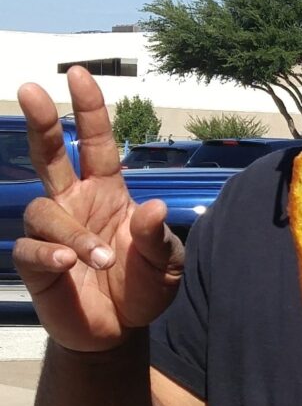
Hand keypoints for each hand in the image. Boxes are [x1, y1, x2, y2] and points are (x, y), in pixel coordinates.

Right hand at [14, 67, 184, 350]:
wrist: (122, 331)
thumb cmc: (144, 287)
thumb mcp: (166, 263)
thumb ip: (159, 237)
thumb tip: (152, 207)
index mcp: (108, 193)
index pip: (96, 143)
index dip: (89, 110)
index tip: (79, 74)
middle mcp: (76, 204)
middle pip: (50, 154)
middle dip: (41, 121)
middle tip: (31, 88)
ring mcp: (55, 232)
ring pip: (43, 210)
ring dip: (71, 231)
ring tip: (100, 259)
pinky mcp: (38, 264)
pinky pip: (30, 248)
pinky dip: (50, 252)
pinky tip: (69, 262)